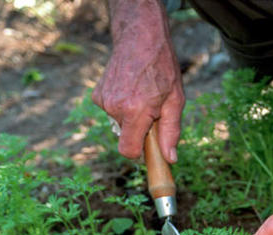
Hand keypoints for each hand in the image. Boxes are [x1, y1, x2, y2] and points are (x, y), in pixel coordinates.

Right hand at [92, 0, 183, 162]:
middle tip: (153, 112)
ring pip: (120, 125)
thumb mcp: (175, 101)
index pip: (127, 151)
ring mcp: (103, 101)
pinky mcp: (97, 96)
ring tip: (143, 97)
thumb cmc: (162, 69)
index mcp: (134, 112)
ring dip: (132, 118)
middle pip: (126, 137)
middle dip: (140, 131)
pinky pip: (112, 113)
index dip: (139, 154)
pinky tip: (131, 91)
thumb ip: (171, 132)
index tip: (149, 149)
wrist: (140, 38)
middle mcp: (115, 108)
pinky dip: (122, 108)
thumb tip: (170, 159)